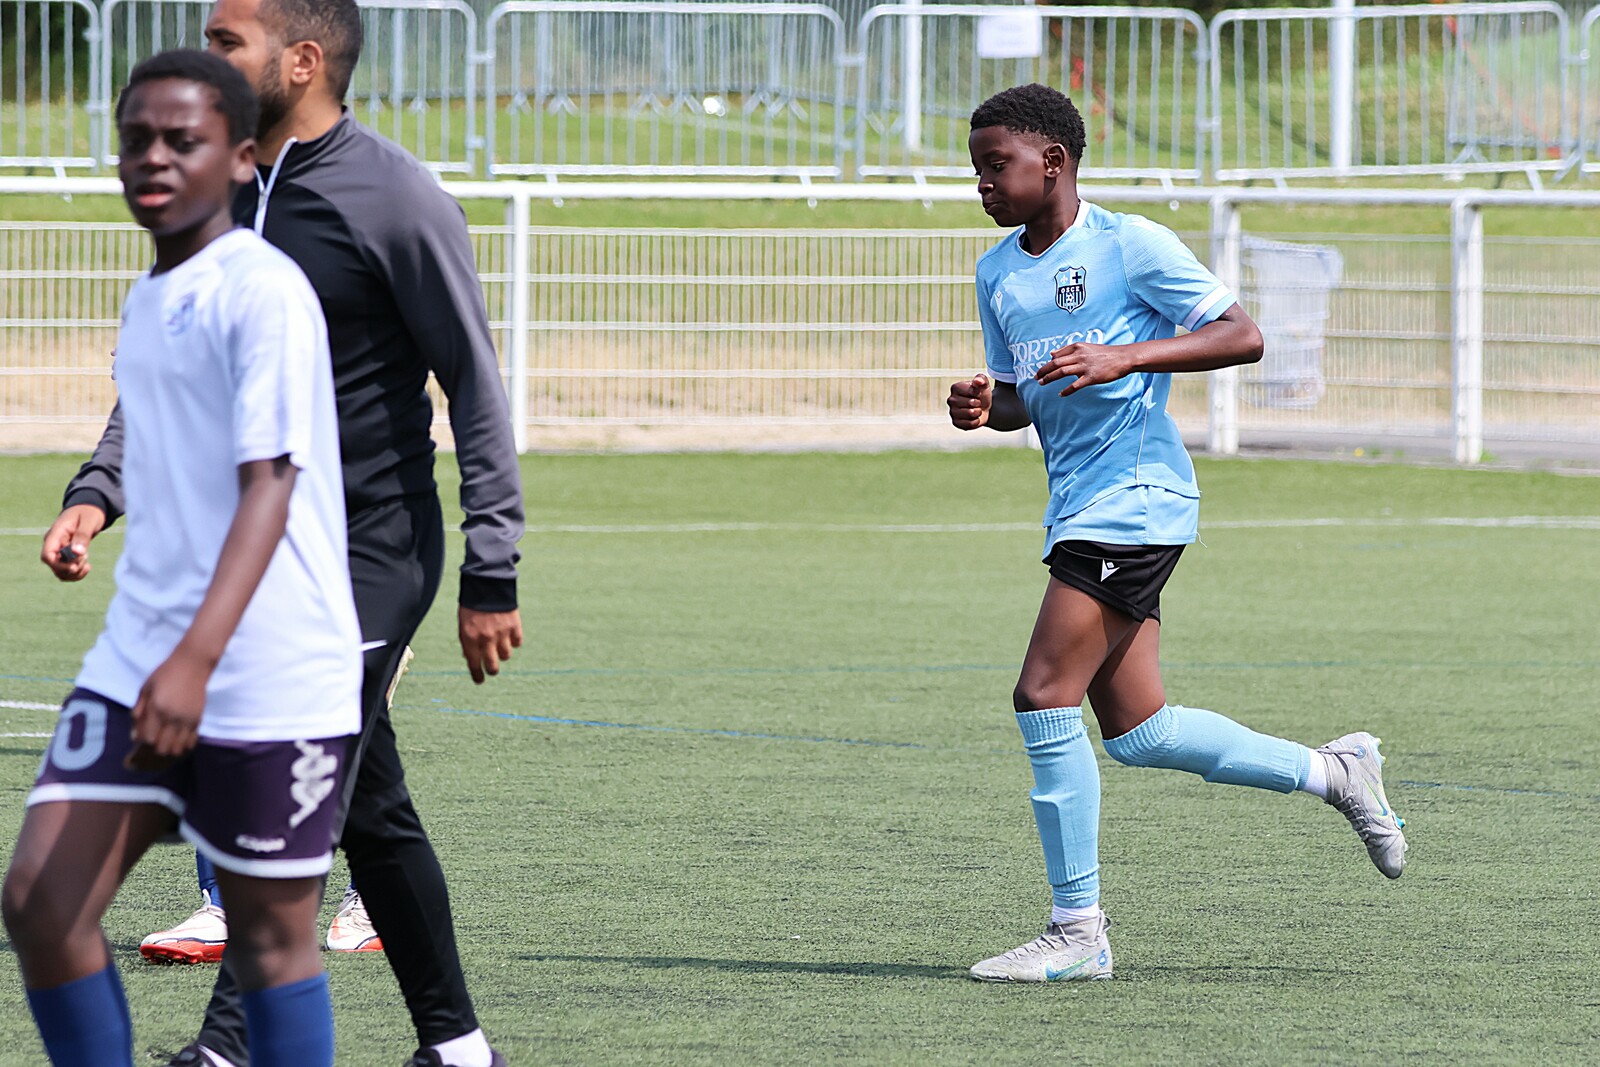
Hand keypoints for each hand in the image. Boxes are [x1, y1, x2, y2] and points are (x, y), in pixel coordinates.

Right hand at [41, 505, 105, 581]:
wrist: (90, 509)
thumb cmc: (89, 512)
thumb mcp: (89, 521)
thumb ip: (83, 536)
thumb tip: (77, 552)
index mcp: (56, 534)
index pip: (47, 555)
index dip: (58, 565)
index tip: (74, 566)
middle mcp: (54, 544)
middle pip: (54, 566)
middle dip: (71, 568)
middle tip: (85, 559)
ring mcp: (58, 551)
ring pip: (60, 572)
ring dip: (74, 573)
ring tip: (86, 562)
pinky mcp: (65, 556)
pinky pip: (66, 571)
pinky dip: (76, 573)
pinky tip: (86, 566)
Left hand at [127, 646, 210, 769]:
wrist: (193, 665)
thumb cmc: (166, 673)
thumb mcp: (146, 688)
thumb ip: (139, 709)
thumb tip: (135, 730)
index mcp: (157, 708)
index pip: (148, 738)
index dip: (142, 740)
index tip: (141, 734)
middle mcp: (173, 718)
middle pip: (163, 747)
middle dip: (155, 748)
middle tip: (153, 739)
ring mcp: (187, 720)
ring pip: (178, 748)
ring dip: (170, 748)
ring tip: (166, 740)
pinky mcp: (198, 720)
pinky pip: (190, 741)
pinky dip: (183, 744)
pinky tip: (179, 738)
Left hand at [459, 606, 522, 683]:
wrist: (487, 584)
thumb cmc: (472, 605)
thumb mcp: (463, 624)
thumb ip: (467, 642)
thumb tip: (471, 658)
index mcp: (470, 638)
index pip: (474, 665)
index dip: (477, 676)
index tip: (480, 681)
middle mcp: (486, 639)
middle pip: (493, 666)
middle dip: (492, 670)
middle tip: (492, 669)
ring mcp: (501, 633)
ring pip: (506, 656)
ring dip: (503, 652)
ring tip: (500, 644)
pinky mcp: (514, 626)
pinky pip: (517, 643)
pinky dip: (514, 641)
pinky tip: (509, 635)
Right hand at [947, 373, 992, 429]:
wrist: (983, 408)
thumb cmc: (981, 394)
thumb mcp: (983, 384)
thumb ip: (981, 379)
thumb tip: (977, 381)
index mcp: (955, 388)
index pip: (971, 391)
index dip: (979, 393)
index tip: (978, 393)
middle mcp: (951, 400)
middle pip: (971, 403)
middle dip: (979, 403)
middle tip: (977, 403)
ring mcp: (952, 412)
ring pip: (970, 413)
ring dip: (978, 412)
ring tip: (976, 410)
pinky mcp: (956, 423)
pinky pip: (969, 424)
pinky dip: (975, 421)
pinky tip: (974, 418)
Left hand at [1035, 342, 1136, 395]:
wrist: (1123, 357)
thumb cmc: (1105, 353)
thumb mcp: (1086, 346)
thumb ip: (1068, 350)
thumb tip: (1052, 354)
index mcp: (1077, 347)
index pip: (1056, 355)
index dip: (1046, 364)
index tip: (1040, 371)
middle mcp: (1079, 356)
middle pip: (1056, 363)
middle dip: (1044, 371)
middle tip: (1036, 377)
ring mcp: (1085, 366)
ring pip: (1062, 372)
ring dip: (1050, 378)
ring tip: (1042, 383)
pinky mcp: (1092, 377)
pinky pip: (1075, 385)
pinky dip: (1066, 390)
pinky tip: (1061, 394)